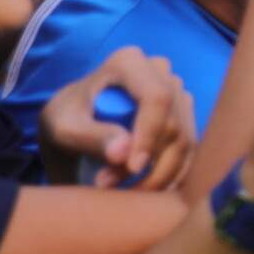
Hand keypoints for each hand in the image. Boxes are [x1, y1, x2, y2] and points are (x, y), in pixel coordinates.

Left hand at [38, 48, 195, 188]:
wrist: (76, 118)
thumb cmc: (66, 117)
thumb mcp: (64, 128)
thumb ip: (92, 137)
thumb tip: (123, 153)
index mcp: (129, 62)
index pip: (156, 98)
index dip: (150, 135)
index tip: (132, 168)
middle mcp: (160, 71)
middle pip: (173, 123)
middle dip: (150, 163)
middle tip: (113, 186)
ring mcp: (176, 90)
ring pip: (185, 139)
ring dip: (161, 174)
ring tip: (124, 191)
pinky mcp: (184, 112)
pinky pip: (190, 148)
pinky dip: (173, 174)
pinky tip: (147, 188)